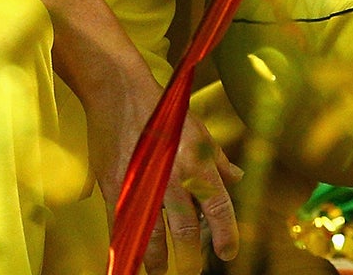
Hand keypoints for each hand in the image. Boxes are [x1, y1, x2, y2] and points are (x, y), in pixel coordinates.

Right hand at [86, 60, 241, 274]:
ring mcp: (143, 185)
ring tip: (161, 273)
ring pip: (154, 234)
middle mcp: (174, 178)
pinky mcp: (116, 188)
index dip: (225, 233)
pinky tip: (130, 260)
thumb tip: (236, 177)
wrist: (122, 95)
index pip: (218, 207)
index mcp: (198, 163)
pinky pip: (123, 226)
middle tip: (193, 271)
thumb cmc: (164, 111)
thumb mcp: (200, 130)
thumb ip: (218, 159)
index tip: (228, 254)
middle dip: (191, 255)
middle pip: (186, 228)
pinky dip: (128, 246)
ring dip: (158, 259)